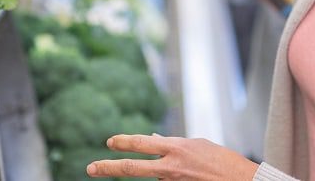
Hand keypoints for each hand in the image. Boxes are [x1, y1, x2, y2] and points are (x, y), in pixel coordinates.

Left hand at [87, 134, 257, 179]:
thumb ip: (174, 144)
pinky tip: (188, 176)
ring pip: (155, 176)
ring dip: (162, 172)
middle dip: (109, 168)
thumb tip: (154, 139)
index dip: (124, 142)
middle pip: (133, 167)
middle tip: (91, 168)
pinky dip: (172, 178)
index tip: (109, 142)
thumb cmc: (223, 161)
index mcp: (177, 148)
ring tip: (187, 170)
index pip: (142, 143)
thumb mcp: (198, 145)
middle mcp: (172, 166)